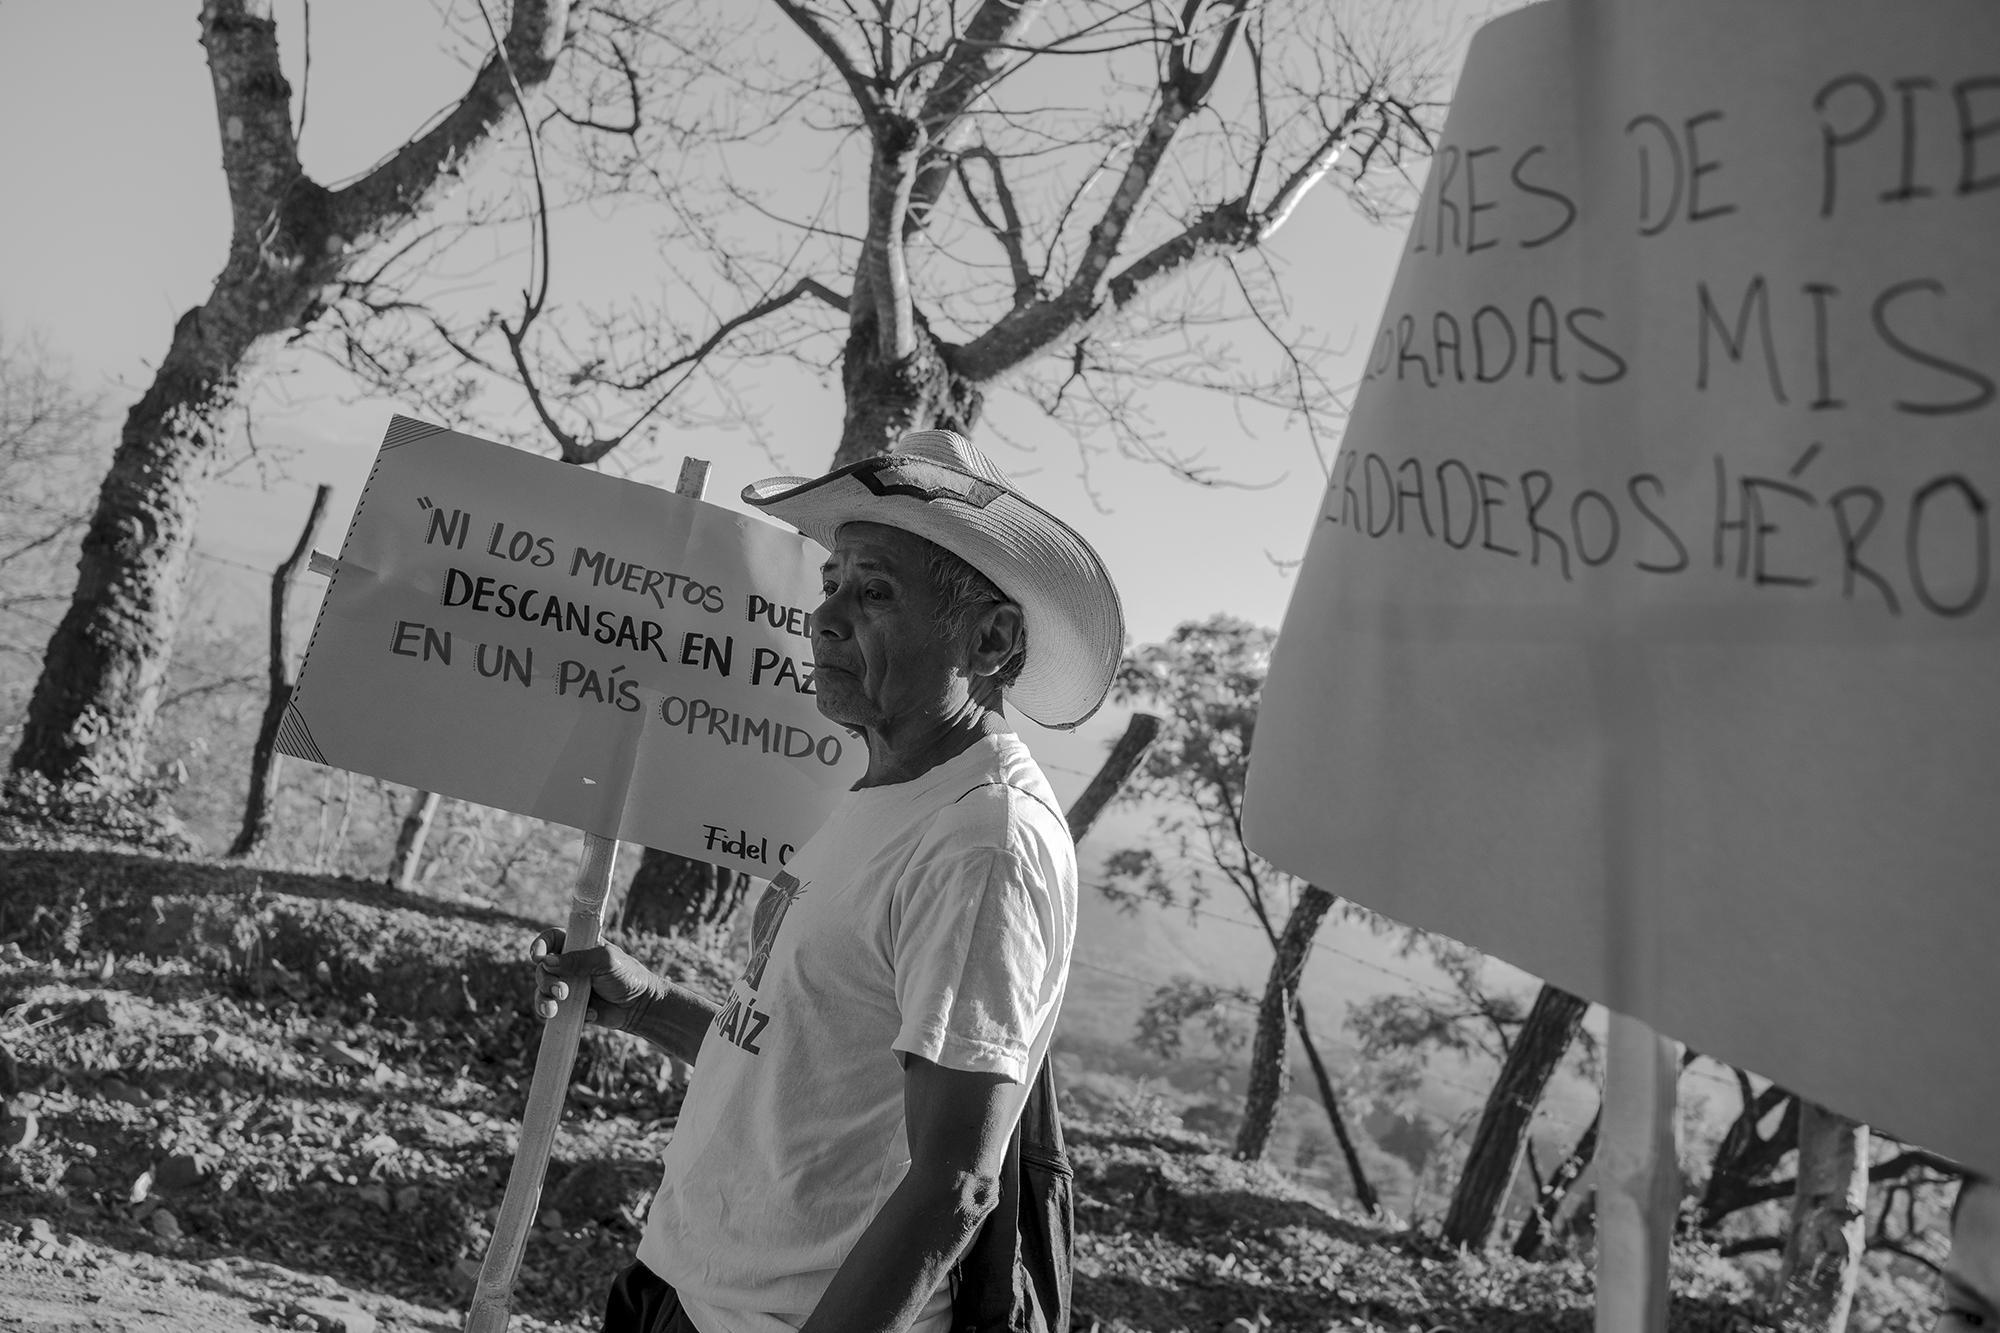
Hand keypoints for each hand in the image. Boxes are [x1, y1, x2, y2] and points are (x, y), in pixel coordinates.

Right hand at [529, 928, 670, 1033]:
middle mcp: (568, 966)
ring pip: (542, 991)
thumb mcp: (605, 961)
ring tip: (553, 1010)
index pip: (552, 939)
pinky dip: (562, 1015)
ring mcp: (567, 987)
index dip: (540, 945)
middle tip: (561, 992)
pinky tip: (589, 1014)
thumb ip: (578, 960)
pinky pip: (552, 1011)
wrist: (639, 1006)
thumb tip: (546, 962)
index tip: (537, 956)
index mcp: (578, 947)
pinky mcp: (568, 1008)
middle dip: (546, 980)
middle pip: (542, 969)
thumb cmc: (627, 976)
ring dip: (543, 1000)